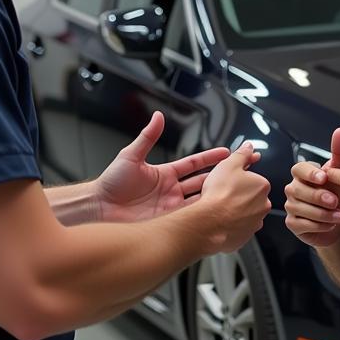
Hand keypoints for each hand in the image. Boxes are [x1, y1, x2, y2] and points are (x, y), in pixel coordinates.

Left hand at [96, 111, 230, 223]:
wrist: (100, 207)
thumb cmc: (111, 182)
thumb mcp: (131, 156)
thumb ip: (147, 137)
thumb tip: (157, 116)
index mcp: (165, 174)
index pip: (194, 164)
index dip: (211, 158)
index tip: (228, 153)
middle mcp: (171, 191)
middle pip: (203, 182)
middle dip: (222, 176)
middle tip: (240, 170)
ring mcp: (171, 207)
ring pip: (200, 200)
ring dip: (216, 196)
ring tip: (234, 192)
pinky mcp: (168, 222)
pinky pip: (190, 219)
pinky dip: (203, 216)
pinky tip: (215, 213)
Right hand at [197, 142, 271, 252]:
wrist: (210, 222)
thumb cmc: (219, 194)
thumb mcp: (228, 164)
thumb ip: (241, 154)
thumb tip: (248, 146)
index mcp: (262, 186)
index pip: (253, 178)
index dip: (238, 178)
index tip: (229, 180)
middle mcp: (263, 205)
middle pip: (250, 196)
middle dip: (238, 195)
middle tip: (222, 193)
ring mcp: (254, 222)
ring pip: (245, 213)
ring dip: (234, 210)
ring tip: (219, 207)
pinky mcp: (245, 236)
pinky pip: (238, 228)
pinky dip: (230, 224)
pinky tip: (220, 219)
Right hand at [285, 128, 339, 247]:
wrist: (339, 222)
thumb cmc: (337, 194)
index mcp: (303, 174)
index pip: (299, 169)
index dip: (309, 173)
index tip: (324, 178)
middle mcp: (293, 188)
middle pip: (297, 190)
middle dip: (317, 196)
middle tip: (336, 202)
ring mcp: (291, 206)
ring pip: (299, 208)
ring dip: (321, 213)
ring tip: (339, 216)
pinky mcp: (292, 223)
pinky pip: (300, 224)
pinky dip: (317, 225)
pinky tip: (331, 224)